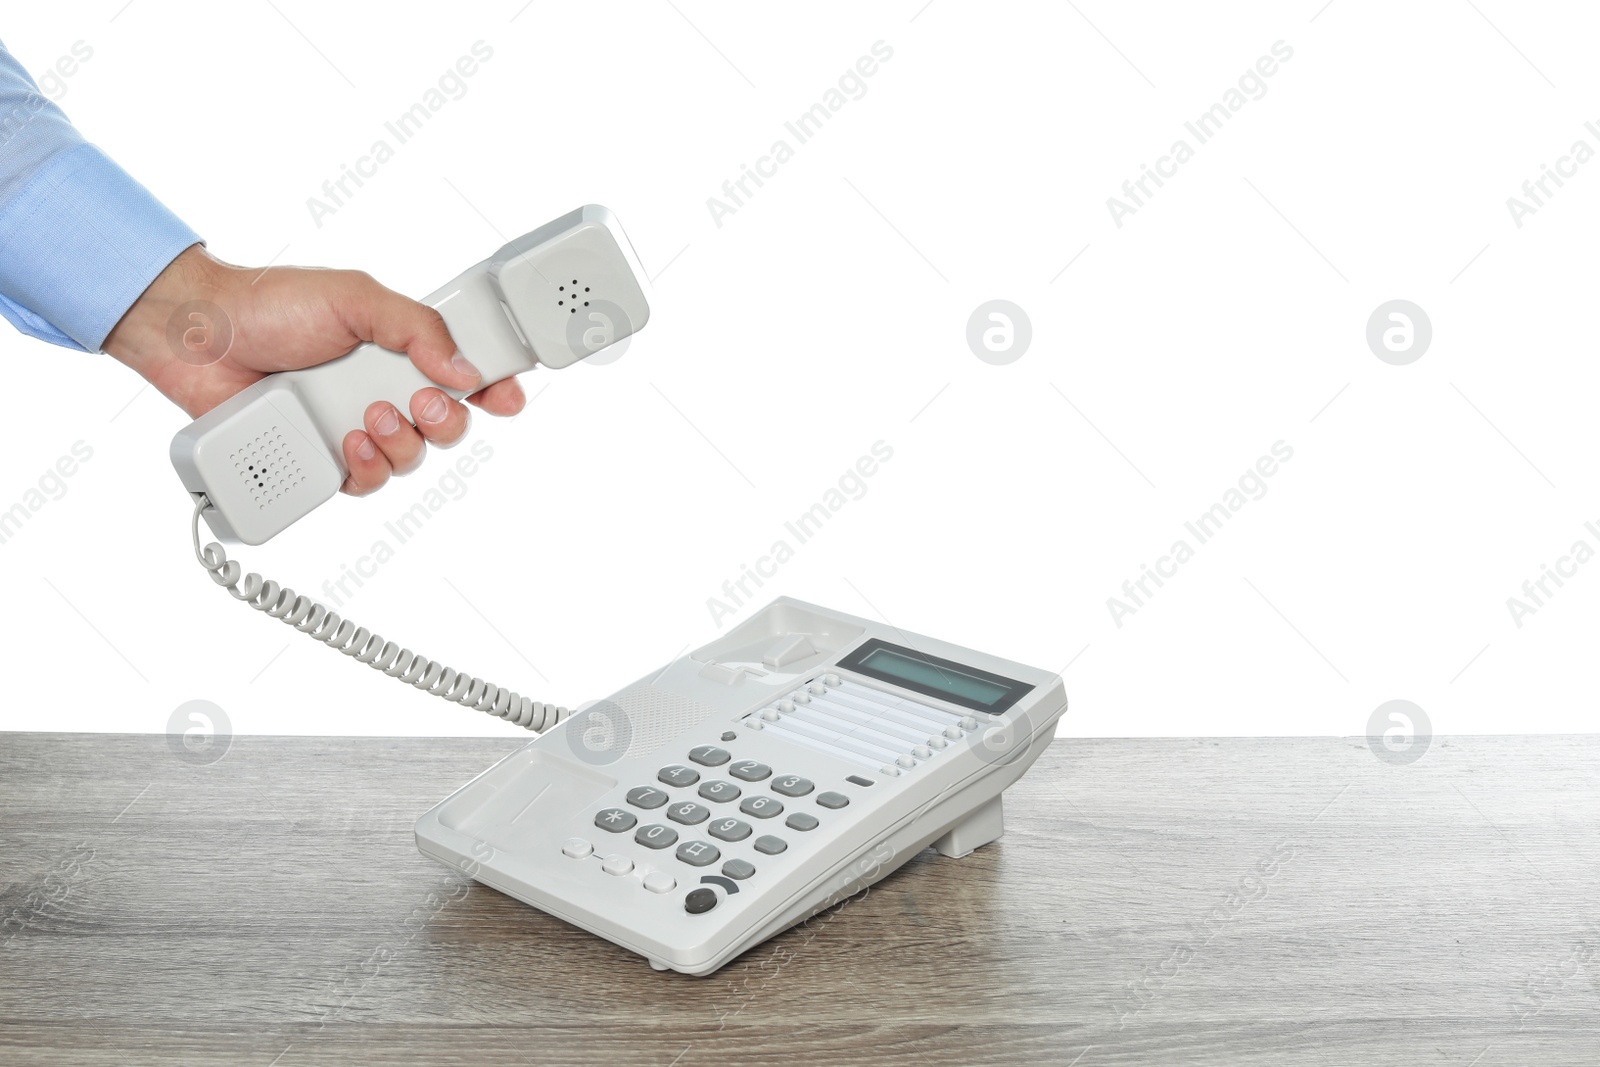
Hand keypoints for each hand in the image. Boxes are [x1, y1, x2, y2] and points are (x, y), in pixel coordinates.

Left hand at [103, 244, 525, 495]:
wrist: (198, 337)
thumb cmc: (270, 305)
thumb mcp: (355, 298)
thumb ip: (416, 326)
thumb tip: (462, 368)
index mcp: (398, 349)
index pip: (464, 374)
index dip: (493, 389)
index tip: (505, 397)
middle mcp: (381, 391)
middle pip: (446, 426)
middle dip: (444, 421)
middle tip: (416, 402)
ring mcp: (352, 428)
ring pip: (408, 461)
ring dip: (401, 445)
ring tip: (367, 419)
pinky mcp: (321, 461)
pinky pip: (363, 485)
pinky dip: (365, 470)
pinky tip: (348, 446)